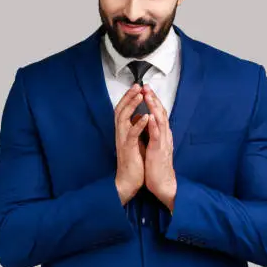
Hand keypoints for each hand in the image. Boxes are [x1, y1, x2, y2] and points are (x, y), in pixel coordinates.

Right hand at [114, 83, 148, 204]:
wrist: (129, 181)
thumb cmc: (133, 162)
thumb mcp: (135, 141)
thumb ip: (136, 129)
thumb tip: (140, 117)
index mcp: (123, 131)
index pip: (123, 109)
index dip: (128, 97)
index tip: (137, 87)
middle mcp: (121, 133)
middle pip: (120, 110)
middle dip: (129, 96)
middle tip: (137, 85)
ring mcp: (123, 140)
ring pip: (123, 119)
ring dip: (132, 106)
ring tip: (140, 95)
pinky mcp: (128, 149)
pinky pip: (132, 134)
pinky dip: (138, 125)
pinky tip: (146, 117)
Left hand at [143, 84, 176, 210]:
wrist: (164, 184)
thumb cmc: (157, 166)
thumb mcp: (154, 146)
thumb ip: (153, 134)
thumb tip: (147, 122)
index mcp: (162, 134)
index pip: (158, 113)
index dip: (153, 101)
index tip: (146, 89)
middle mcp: (165, 135)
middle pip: (161, 113)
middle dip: (153, 98)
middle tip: (147, 86)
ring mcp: (163, 142)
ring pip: (160, 121)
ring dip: (154, 107)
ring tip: (149, 95)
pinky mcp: (159, 150)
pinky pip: (157, 135)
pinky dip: (154, 125)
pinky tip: (151, 116)